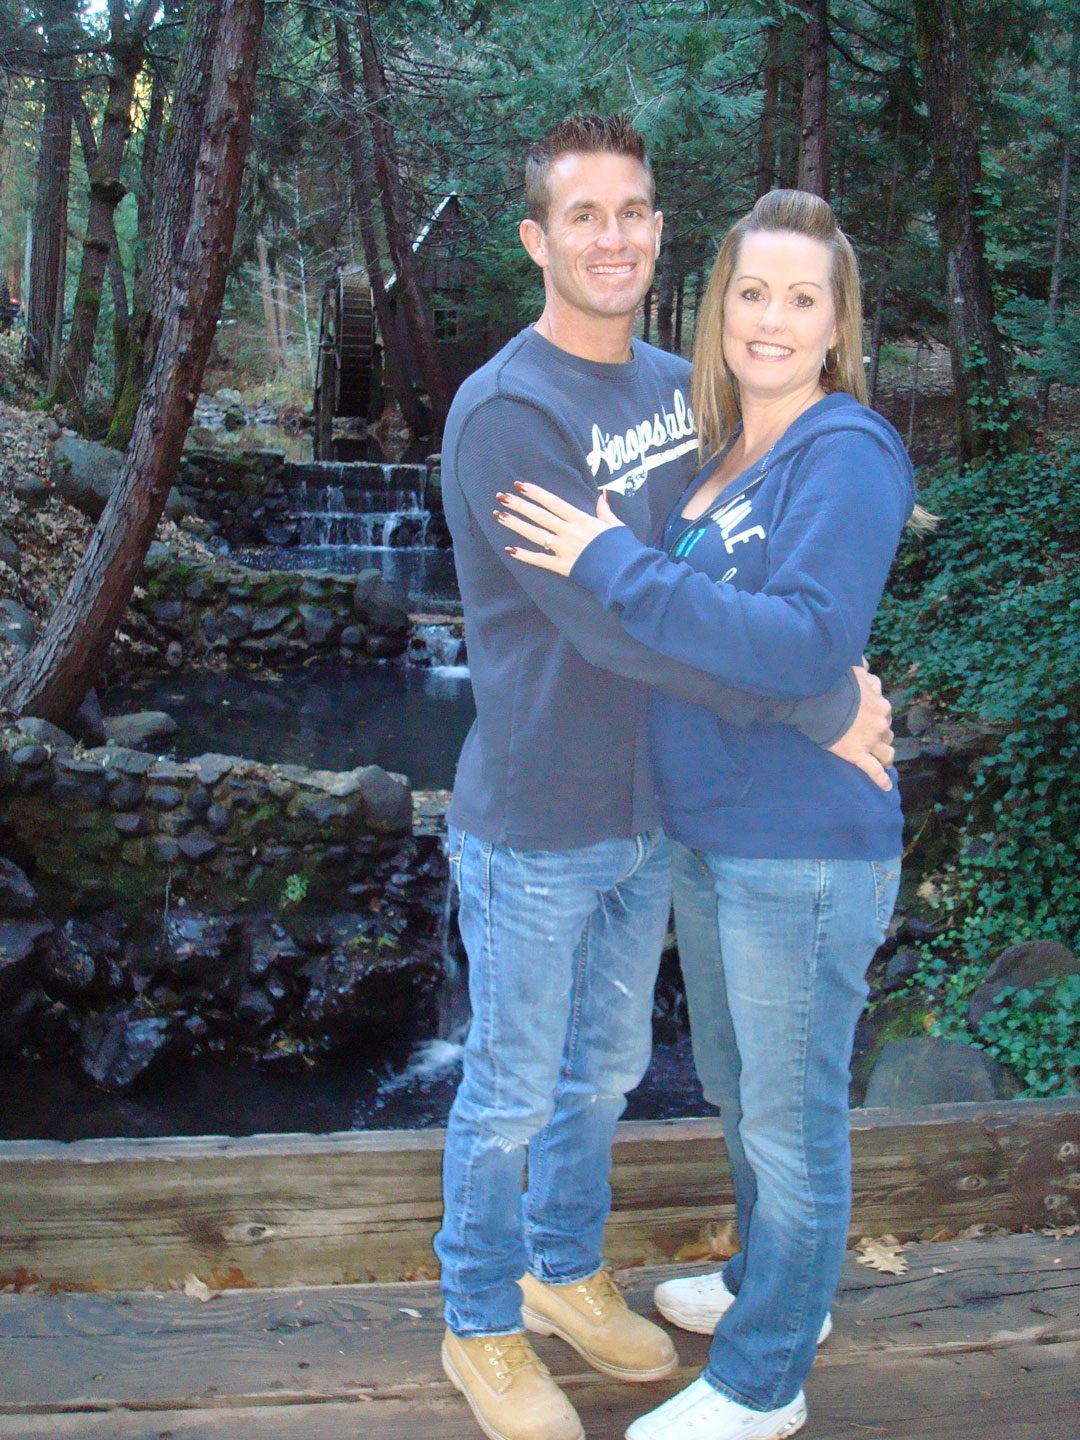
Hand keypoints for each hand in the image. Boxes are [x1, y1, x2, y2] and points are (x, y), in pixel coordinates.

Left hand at [493, 481, 622, 576]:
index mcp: (581, 519)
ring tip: (499, 516)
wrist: (624, 572)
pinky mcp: (562, 566)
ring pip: (535, 534)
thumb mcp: (614, 525)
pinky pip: (540, 560)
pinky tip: (509, 549)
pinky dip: (524, 555)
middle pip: (539, 516)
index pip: (553, 502)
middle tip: (501, 497)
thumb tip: (602, 494)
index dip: (536, 493)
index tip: (520, 485)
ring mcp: (563, 549)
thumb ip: (604, 510)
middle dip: (519, 505)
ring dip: (516, 524)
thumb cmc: (621, 548)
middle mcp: (568, 532)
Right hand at [827, 664, 894, 791]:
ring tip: (883, 760)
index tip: (869, 717)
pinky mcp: (857, 755)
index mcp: (881, 705)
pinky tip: (885, 787)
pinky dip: (881, 780)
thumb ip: (863, 671)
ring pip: (886, 753)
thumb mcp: (854, 671)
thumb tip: (866, 663)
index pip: (885, 713)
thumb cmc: (834, 684)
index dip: (878, 716)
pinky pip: (873, 770)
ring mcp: (870, 741)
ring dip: (885, 756)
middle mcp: (880, 724)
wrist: (819, 699)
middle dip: (881, 735)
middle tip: (871, 737)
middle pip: (887, 733)